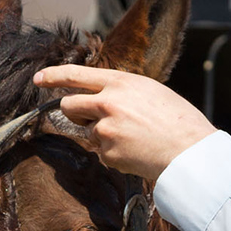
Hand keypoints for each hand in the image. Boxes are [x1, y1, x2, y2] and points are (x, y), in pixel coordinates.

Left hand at [34, 65, 216, 180]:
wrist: (191, 153)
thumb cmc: (179, 122)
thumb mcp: (152, 92)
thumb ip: (123, 91)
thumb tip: (101, 97)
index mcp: (121, 83)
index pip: (76, 75)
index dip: (53, 76)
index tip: (39, 79)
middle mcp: (108, 103)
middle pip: (70, 106)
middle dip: (75, 113)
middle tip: (90, 120)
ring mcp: (105, 129)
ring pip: (88, 133)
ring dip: (103, 137)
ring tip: (134, 140)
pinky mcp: (108, 153)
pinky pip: (102, 154)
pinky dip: (115, 155)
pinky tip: (137, 153)